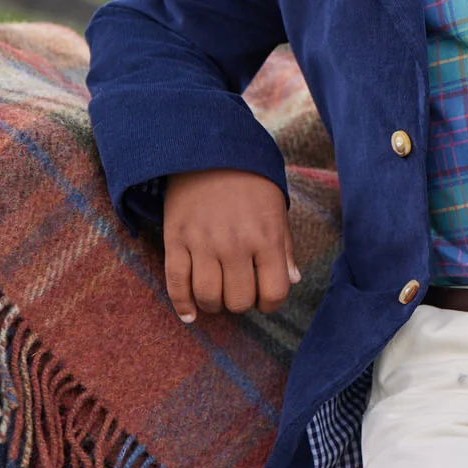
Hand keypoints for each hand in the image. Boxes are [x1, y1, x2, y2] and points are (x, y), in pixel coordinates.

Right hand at [162, 168, 298, 322]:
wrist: (208, 153)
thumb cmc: (251, 183)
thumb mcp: (277, 210)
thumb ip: (285, 248)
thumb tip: (292, 281)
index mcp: (266, 237)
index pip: (274, 292)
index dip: (271, 304)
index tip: (266, 300)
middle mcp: (235, 244)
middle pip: (239, 300)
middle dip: (242, 303)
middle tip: (241, 292)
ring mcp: (203, 243)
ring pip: (208, 297)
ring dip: (215, 305)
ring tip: (219, 296)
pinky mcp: (175, 240)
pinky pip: (176, 284)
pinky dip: (182, 305)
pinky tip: (191, 315)